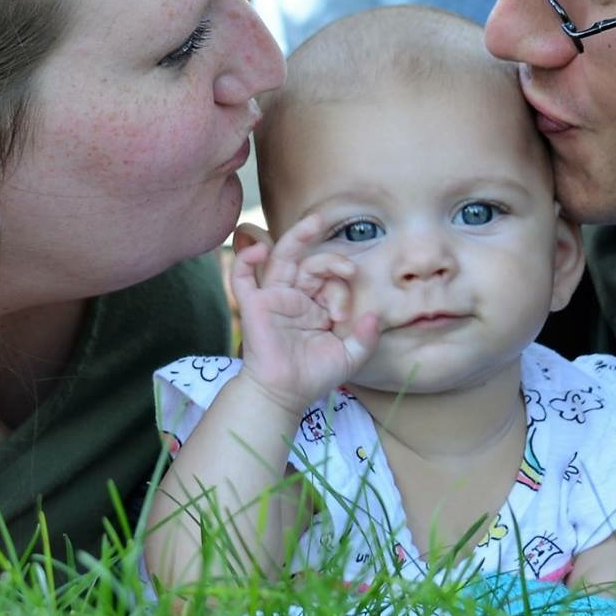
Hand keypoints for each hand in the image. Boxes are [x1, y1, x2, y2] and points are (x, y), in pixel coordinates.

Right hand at [230, 216, 381, 413]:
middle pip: (310, 263)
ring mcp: (273, 298)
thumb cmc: (313, 376)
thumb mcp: (349, 357)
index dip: (342, 291)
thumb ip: (365, 338)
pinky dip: (246, 259)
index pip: (331, 283)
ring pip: (282, 258)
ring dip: (297, 237)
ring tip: (315, 221)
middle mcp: (295, 297)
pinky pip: (242, 276)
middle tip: (347, 268)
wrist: (283, 395)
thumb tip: (373, 315)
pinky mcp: (253, 305)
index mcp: (316, 305)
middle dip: (330, 259)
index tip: (344, 317)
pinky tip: (258, 249)